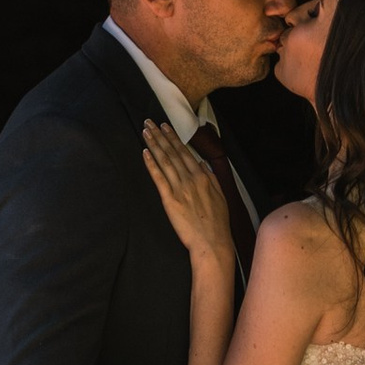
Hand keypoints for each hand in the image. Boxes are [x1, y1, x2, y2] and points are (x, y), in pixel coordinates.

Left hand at [143, 119, 235, 264]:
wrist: (211, 241)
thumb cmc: (217, 222)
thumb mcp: (220, 195)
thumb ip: (210, 177)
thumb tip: (200, 164)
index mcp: (202, 177)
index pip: (185, 152)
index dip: (173, 138)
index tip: (165, 126)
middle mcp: (190, 179)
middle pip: (172, 152)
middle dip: (160, 136)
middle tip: (149, 122)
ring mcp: (179, 189)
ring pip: (164, 161)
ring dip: (154, 144)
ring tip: (145, 132)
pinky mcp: (169, 200)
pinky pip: (158, 178)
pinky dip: (151, 164)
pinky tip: (145, 153)